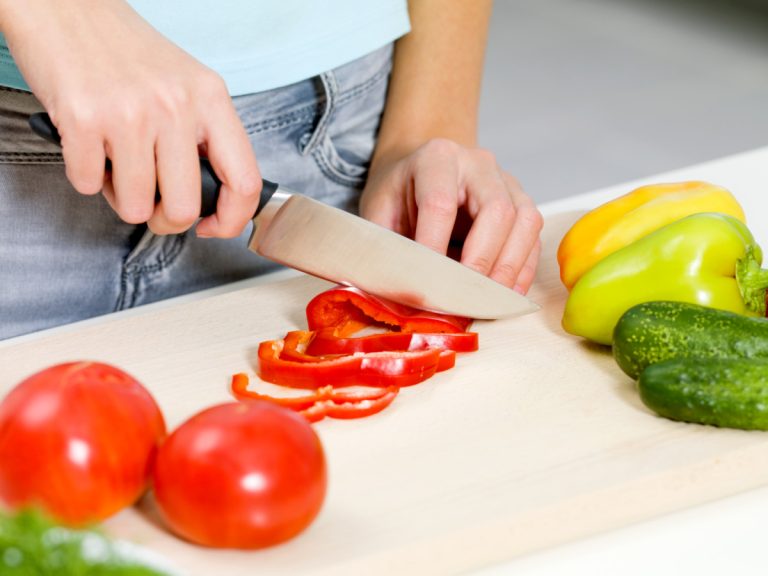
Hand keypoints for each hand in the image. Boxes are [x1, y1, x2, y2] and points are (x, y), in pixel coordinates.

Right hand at [0, 0, 260, 236]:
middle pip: (184, 208)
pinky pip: (88, 184)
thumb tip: (217, 199)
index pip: (245, 182)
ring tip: (116, 161)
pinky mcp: (85, 119)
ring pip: (135, 206)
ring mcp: (131, 113)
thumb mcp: (187, 85)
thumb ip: (205, 137)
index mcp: (211, 99)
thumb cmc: (127, 53)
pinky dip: (85, 175)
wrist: (67, 7)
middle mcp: (176, 106)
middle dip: (164, 219)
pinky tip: (89, 144)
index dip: (231, 220)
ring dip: (120, 196)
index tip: (212, 226)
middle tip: (152, 202)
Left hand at [360, 139, 542, 292]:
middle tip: (465, 296)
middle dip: (482, 261)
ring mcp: (506, 182)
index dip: (434, 247)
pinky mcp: (522, 204)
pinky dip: (522, 270)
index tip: (427, 283)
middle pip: (496, 210)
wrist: (420, 172)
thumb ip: (385, 246)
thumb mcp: (378, 211)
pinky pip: (533, 238)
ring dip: (509, 267)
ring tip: (489, 300)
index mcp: (436, 158)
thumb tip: (395, 293)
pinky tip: (505, 294)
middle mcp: (478, 164)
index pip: (440, 203)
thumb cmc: (400, 192)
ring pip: (525, 222)